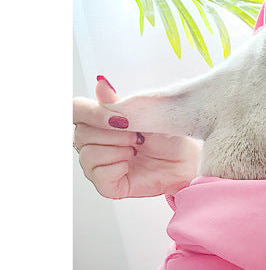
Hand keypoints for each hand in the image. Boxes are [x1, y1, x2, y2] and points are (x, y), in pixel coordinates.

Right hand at [73, 77, 200, 197]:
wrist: (185, 160)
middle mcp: (92, 143)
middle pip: (81, 135)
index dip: (92, 113)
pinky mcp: (107, 186)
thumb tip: (101, 83)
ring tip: (136, 151)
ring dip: (118, 151)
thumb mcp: (143, 114)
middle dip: (115, 135)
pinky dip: (118, 168)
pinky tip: (131, 166)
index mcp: (97, 121)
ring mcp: (98, 165)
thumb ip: (117, 103)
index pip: (75, 110)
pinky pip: (100, 176)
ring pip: (89, 156)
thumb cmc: (166, 137)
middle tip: (138, 138)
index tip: (119, 119)